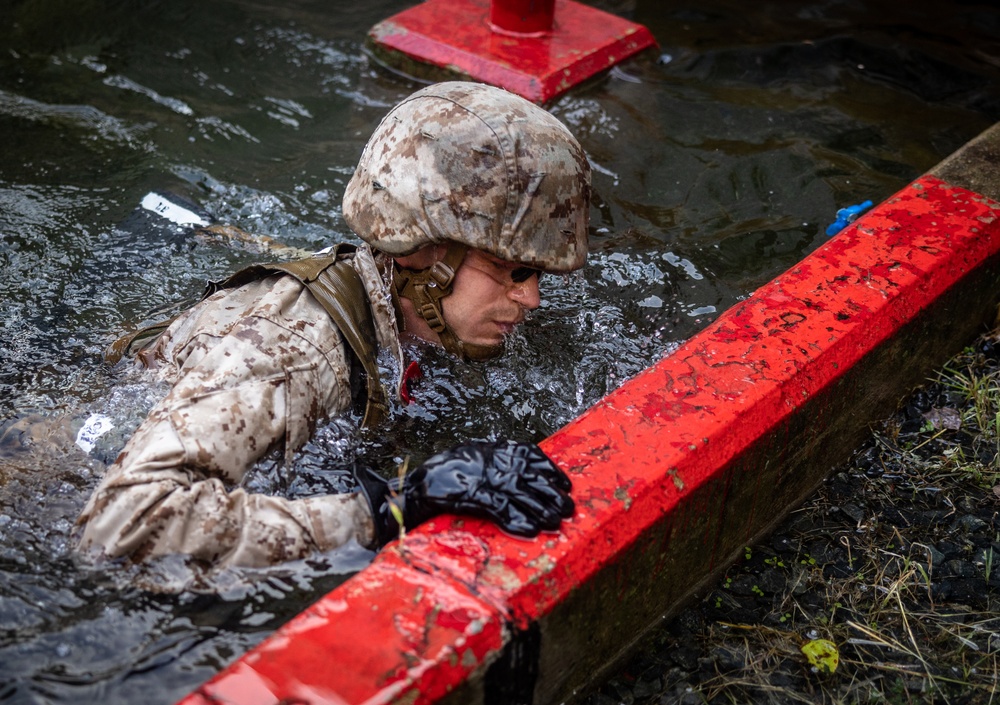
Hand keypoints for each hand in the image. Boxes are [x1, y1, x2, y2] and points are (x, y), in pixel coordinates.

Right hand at [354, 440, 573, 545]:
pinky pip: (500, 508)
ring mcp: (482, 477)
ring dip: (541, 509)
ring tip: (557, 521)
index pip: (529, 455)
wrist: (415, 486)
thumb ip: (496, 464)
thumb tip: (523, 476)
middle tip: (569, 509)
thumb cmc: (445, 475)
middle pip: (530, 477)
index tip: (566, 483)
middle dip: (551, 494)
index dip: (550, 470)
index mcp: (492, 450)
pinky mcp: (472, 495)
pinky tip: (531, 529)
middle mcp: (490, 461)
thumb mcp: (474, 460)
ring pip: (521, 493)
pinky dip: (517, 519)